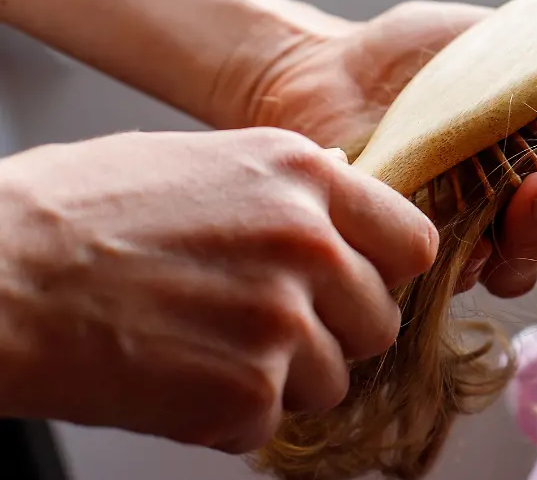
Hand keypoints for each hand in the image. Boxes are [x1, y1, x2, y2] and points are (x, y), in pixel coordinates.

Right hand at [0, 128, 433, 452]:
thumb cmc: (75, 214)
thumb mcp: (203, 161)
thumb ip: (289, 185)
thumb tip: (343, 187)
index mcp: (304, 175)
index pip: (413, 243)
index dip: (385, 272)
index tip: (357, 285)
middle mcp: (309, 243)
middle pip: (379, 320)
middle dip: (332, 333)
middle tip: (262, 325)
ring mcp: (284, 319)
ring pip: (333, 380)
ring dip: (280, 379)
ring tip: (203, 346)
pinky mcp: (248, 390)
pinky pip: (271, 423)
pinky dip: (227, 416)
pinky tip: (173, 376)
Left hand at [245, 0, 536, 296]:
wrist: (326, 64)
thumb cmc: (420, 51)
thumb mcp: (504, 40)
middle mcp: (518, 216)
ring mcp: (470, 239)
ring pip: (525, 269)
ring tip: (535, 181)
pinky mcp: (417, 253)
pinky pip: (459, 274)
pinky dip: (478, 255)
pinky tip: (480, 225)